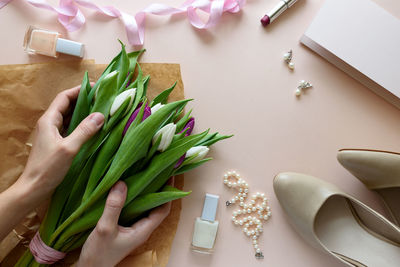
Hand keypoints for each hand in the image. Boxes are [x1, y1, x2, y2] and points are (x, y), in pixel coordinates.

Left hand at [0, 85, 103, 240]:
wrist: (34, 188)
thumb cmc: (48, 168)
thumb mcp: (69, 148)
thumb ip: (84, 131)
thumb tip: (100, 115)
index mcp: (49, 120)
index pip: (64, 97)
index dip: (79, 90)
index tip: (95, 87)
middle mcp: (50, 124)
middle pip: (68, 105)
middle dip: (84, 100)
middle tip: (102, 98)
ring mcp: (53, 133)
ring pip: (70, 117)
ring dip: (84, 112)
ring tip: (101, 110)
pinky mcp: (57, 143)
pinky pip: (71, 128)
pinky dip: (82, 125)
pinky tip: (94, 128)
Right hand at [77, 181, 170, 266]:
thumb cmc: (99, 254)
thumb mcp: (105, 228)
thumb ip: (114, 207)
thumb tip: (122, 183)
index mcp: (143, 230)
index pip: (163, 209)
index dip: (168, 193)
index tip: (168, 176)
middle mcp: (142, 229)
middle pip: (157, 207)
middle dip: (159, 190)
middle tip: (157, 171)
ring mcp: (134, 228)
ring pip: (145, 208)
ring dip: (146, 193)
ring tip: (144, 175)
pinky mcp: (125, 228)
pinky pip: (135, 210)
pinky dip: (135, 199)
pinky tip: (128, 189)